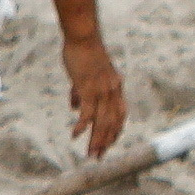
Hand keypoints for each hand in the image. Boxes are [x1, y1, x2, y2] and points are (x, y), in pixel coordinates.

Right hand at [62, 33, 130, 158]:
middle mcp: (113, 91)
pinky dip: (82, 126)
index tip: (109, 144)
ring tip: (90, 153)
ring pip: (102, 122)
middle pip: (112, 123)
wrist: (84, 38)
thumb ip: (81, 92)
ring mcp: (102, 91)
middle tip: (98, 157)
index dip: (115, 131)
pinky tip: (75, 135)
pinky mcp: (88, 89)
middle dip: (105, 142)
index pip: (120, 115)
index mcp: (115, 87)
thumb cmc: (84, 53)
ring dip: (96, 140)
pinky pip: (87, 113)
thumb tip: (73, 107)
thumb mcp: (85, 75)